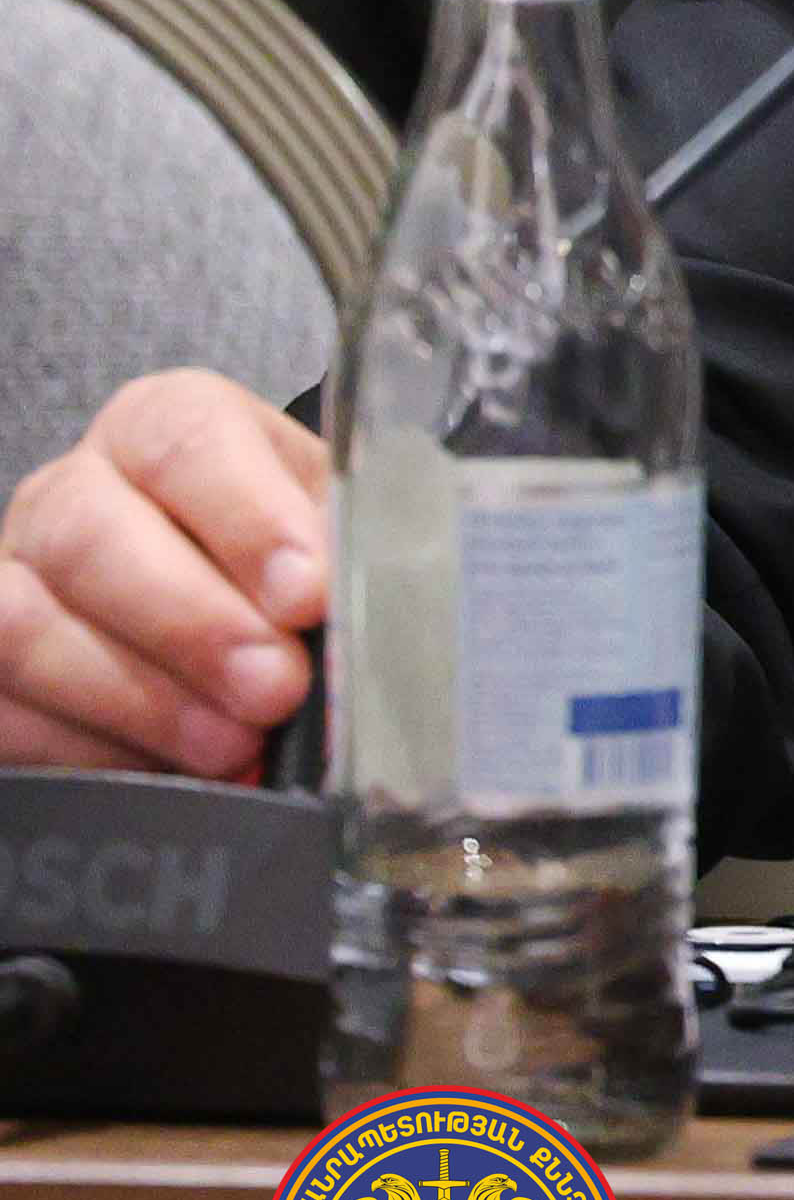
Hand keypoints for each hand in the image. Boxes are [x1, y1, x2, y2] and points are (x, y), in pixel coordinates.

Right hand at [0, 370, 330, 775]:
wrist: (240, 617)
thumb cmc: (294, 566)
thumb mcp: (336, 532)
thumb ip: (345, 550)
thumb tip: (351, 609)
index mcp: (162, 427)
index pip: (184, 437)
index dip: (247, 517)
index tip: (307, 594)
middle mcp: (71, 492)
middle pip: (89, 534)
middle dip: (192, 624)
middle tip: (276, 688)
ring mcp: (11, 578)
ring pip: (24, 626)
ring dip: (139, 698)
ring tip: (231, 744)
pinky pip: (1, 710)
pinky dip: (89, 752)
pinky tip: (167, 771)